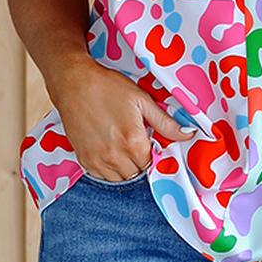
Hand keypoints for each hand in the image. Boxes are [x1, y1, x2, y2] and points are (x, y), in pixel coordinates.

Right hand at [50, 58, 195, 180]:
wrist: (73, 83)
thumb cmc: (107, 87)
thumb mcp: (142, 100)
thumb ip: (165, 122)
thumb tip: (188, 134)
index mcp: (134, 142)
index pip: (153, 164)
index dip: (154, 155)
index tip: (150, 144)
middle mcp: (115, 156)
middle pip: (137, 174)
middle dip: (140, 162)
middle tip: (136, 144)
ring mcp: (98, 160)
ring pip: (120, 179)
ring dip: (125, 168)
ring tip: (123, 148)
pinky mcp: (84, 160)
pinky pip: (102, 177)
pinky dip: (109, 170)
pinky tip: (110, 151)